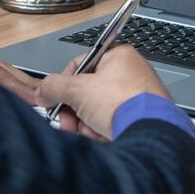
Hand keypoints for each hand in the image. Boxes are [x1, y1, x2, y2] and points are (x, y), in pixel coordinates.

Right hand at [36, 45, 168, 139]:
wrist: (150, 134)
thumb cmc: (125, 104)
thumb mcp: (78, 90)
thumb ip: (54, 86)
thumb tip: (43, 90)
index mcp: (118, 56)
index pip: (80, 64)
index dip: (64, 82)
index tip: (53, 96)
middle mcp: (130, 73)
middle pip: (88, 90)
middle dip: (74, 109)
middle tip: (65, 120)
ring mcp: (136, 97)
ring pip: (97, 109)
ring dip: (86, 122)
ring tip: (88, 130)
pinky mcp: (140, 118)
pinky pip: (112, 122)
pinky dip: (102, 131)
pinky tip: (102, 137)